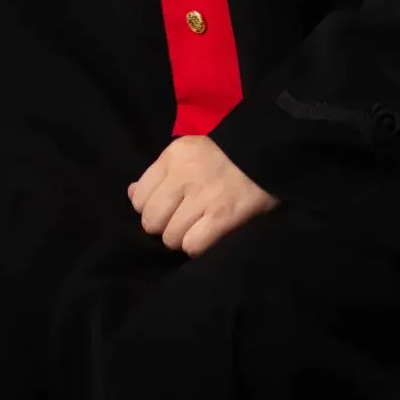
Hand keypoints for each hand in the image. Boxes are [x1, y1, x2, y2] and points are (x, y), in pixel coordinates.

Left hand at [128, 135, 280, 257]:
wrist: (269, 151)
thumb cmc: (226, 157)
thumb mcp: (188, 154)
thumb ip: (159, 174)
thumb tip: (130, 194)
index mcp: (174, 155)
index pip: (139, 198)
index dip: (153, 209)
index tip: (169, 208)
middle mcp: (185, 173)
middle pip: (151, 221)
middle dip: (165, 227)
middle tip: (184, 222)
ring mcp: (204, 195)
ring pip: (171, 238)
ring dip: (184, 239)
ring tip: (201, 227)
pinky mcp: (223, 215)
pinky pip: (193, 246)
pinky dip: (199, 247)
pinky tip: (210, 236)